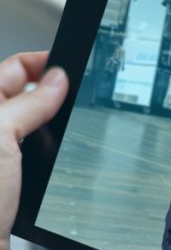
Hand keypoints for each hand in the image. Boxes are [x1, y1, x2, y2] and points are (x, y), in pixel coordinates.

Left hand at [0, 52, 67, 249]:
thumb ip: (29, 104)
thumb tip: (57, 78)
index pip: (12, 71)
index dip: (42, 63)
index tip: (72, 63)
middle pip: (26, 99)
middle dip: (55, 98)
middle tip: (83, 98)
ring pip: (36, 133)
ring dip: (56, 134)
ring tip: (76, 134)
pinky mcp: (9, 186)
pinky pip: (39, 163)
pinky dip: (55, 162)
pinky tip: (65, 165)